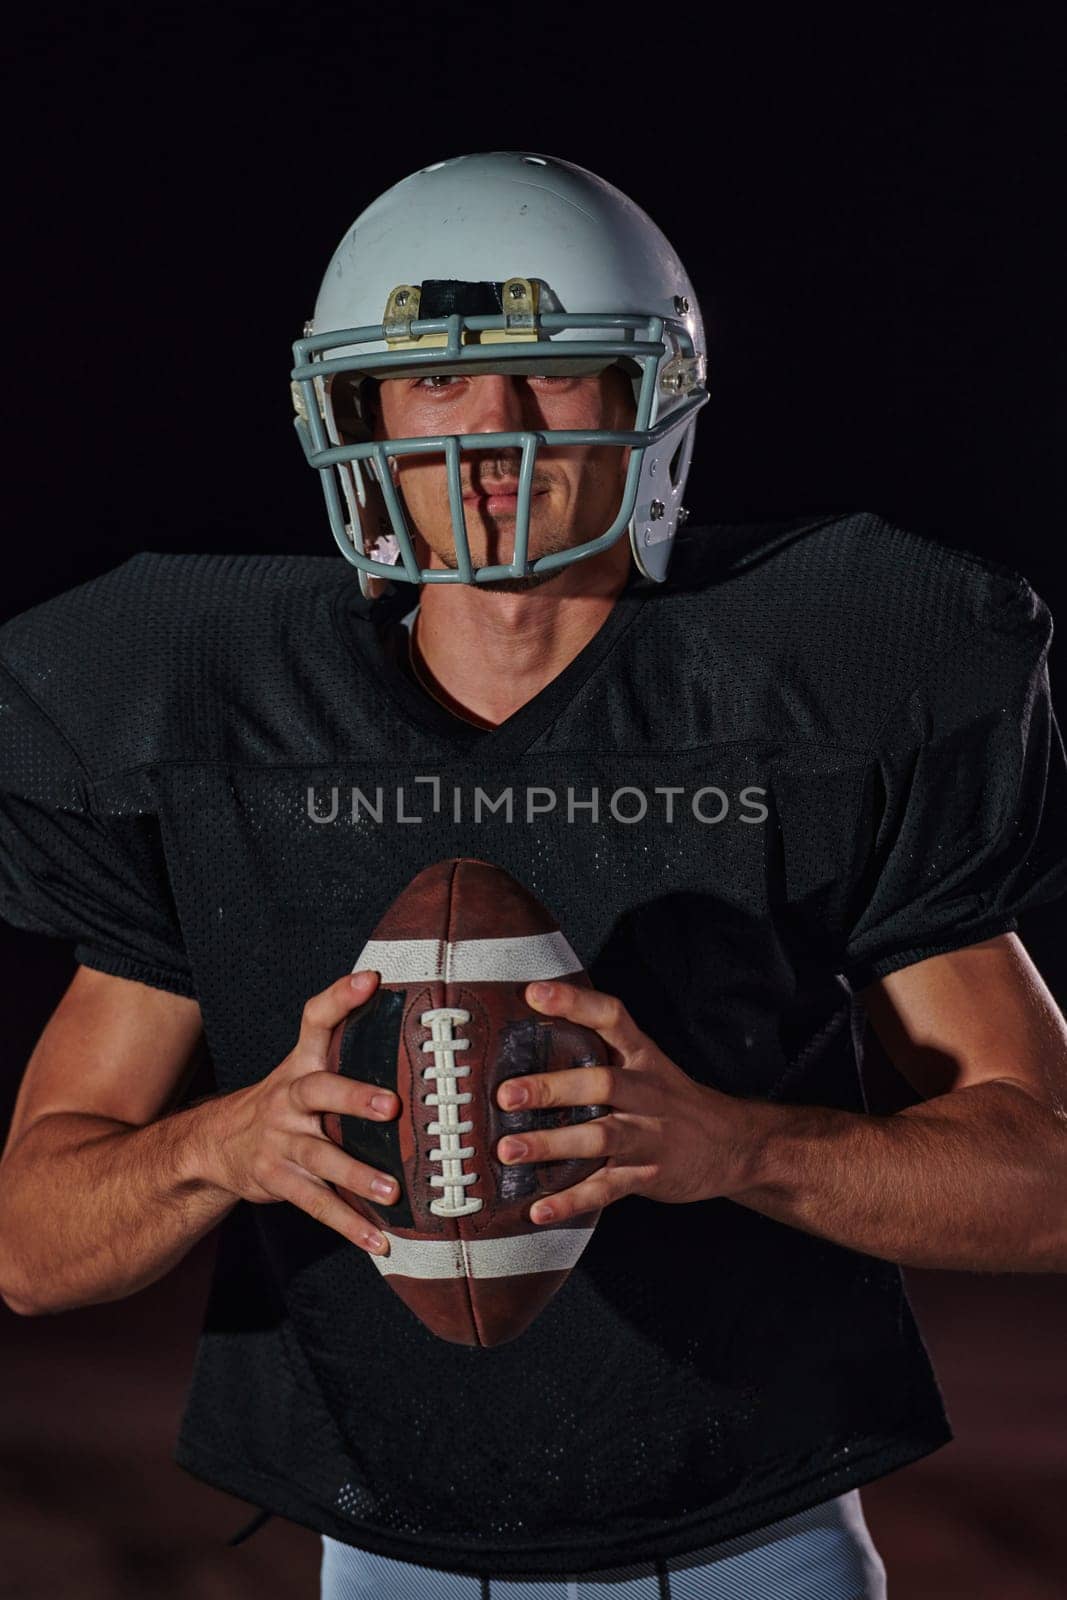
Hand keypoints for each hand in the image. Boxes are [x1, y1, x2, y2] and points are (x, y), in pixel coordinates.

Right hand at [207, 970, 399, 1257]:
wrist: (216, 1145)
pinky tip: (381, 1240)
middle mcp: (290, 1098)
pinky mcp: (280, 1179)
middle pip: (319, 1089)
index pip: (316, 1019)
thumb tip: (399, 1008)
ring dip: (357, 1175)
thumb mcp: (304, 1065)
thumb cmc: (286, 1101)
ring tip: (393, 1190)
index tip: (370, 979)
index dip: (340, 997)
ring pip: (321, 1157)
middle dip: (354, 1096)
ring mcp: (282, 1141)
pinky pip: (318, 1205)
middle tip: (391, 1105)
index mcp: (301, 1064)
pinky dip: (350, 1225)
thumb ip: (345, 1041)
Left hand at [495, 982, 746, 1224]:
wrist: (735, 1145)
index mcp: (642, 1057)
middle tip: (506, 1095)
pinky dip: (571, 1201)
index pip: (611, 1017)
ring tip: (509, 1150)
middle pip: (601, 1083)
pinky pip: (605, 1190)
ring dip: (552, 1144)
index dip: (574, 1002)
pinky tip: (538, 1210)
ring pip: (599, 1137)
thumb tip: (530, 1046)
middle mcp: (645, 1092)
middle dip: (552, 1088)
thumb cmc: (671, 1102)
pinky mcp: (647, 1176)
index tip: (534, 993)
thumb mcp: (647, 1067)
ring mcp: (648, 1136)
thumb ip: (601, 1055)